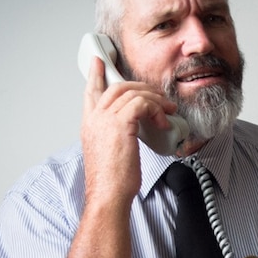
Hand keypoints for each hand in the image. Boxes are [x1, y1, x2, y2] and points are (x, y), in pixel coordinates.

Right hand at [81, 56, 176, 206]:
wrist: (108, 195)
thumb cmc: (111, 181)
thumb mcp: (110, 153)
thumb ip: (115, 136)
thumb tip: (133, 130)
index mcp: (89, 124)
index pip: (91, 91)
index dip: (96, 74)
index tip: (100, 62)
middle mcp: (94, 118)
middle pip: (116, 87)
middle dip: (141, 86)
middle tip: (158, 95)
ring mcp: (105, 119)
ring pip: (132, 93)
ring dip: (155, 100)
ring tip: (168, 111)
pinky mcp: (120, 124)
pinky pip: (142, 104)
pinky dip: (156, 110)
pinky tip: (163, 122)